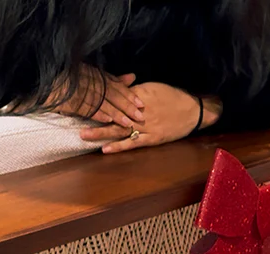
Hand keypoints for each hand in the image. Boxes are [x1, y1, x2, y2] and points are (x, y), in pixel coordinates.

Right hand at [46, 65, 144, 128]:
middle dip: (126, 106)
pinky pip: (86, 108)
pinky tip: (107, 121)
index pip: (115, 85)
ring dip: (115, 114)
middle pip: (111, 95)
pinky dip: (96, 114)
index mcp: (94, 74)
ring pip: (101, 103)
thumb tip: (132, 77)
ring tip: (127, 123)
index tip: (141, 103)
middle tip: (140, 115)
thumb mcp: (93, 74)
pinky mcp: (70, 101)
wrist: (44, 85)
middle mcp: (89, 81)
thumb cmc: (70, 80)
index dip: (128, 94)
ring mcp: (79, 91)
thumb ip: (113, 78)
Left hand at [80, 83, 220, 152]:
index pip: (115, 96)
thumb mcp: (153, 88)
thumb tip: (119, 88)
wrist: (193, 110)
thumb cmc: (173, 97)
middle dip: (94, 116)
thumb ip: (134, 90)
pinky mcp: (151, 138)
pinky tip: (105, 149)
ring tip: (84, 135)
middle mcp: (139, 110)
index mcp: (138, 95)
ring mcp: (145, 126)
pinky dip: (119, 146)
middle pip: (112, 113)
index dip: (98, 99)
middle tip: (76, 117)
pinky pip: (132, 143)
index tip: (82, 99)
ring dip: (101, 133)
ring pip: (119, 130)